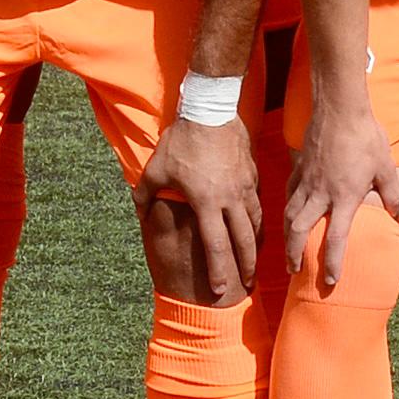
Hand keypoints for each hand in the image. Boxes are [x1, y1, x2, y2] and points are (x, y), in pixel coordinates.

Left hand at [141, 110, 264, 303]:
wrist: (211, 108)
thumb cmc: (181, 141)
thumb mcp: (156, 168)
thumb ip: (145, 193)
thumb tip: (139, 210)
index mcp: (206, 202)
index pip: (215, 246)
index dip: (219, 270)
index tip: (221, 289)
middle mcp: (230, 199)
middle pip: (243, 241)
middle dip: (246, 266)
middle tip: (247, 284)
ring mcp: (245, 187)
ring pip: (256, 223)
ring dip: (256, 245)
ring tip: (255, 260)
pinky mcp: (252, 175)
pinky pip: (259, 203)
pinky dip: (259, 219)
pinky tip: (257, 226)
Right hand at [287, 93, 398, 291]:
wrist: (340, 108)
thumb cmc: (366, 137)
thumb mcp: (385, 168)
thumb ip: (393, 195)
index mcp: (344, 197)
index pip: (336, 238)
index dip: (333, 262)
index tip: (331, 281)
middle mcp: (321, 194)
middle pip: (300, 231)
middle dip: (294, 254)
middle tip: (295, 271)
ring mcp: (306, 180)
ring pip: (289, 214)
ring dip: (287, 236)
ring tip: (287, 250)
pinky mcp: (299, 167)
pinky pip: (289, 193)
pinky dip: (287, 207)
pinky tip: (289, 213)